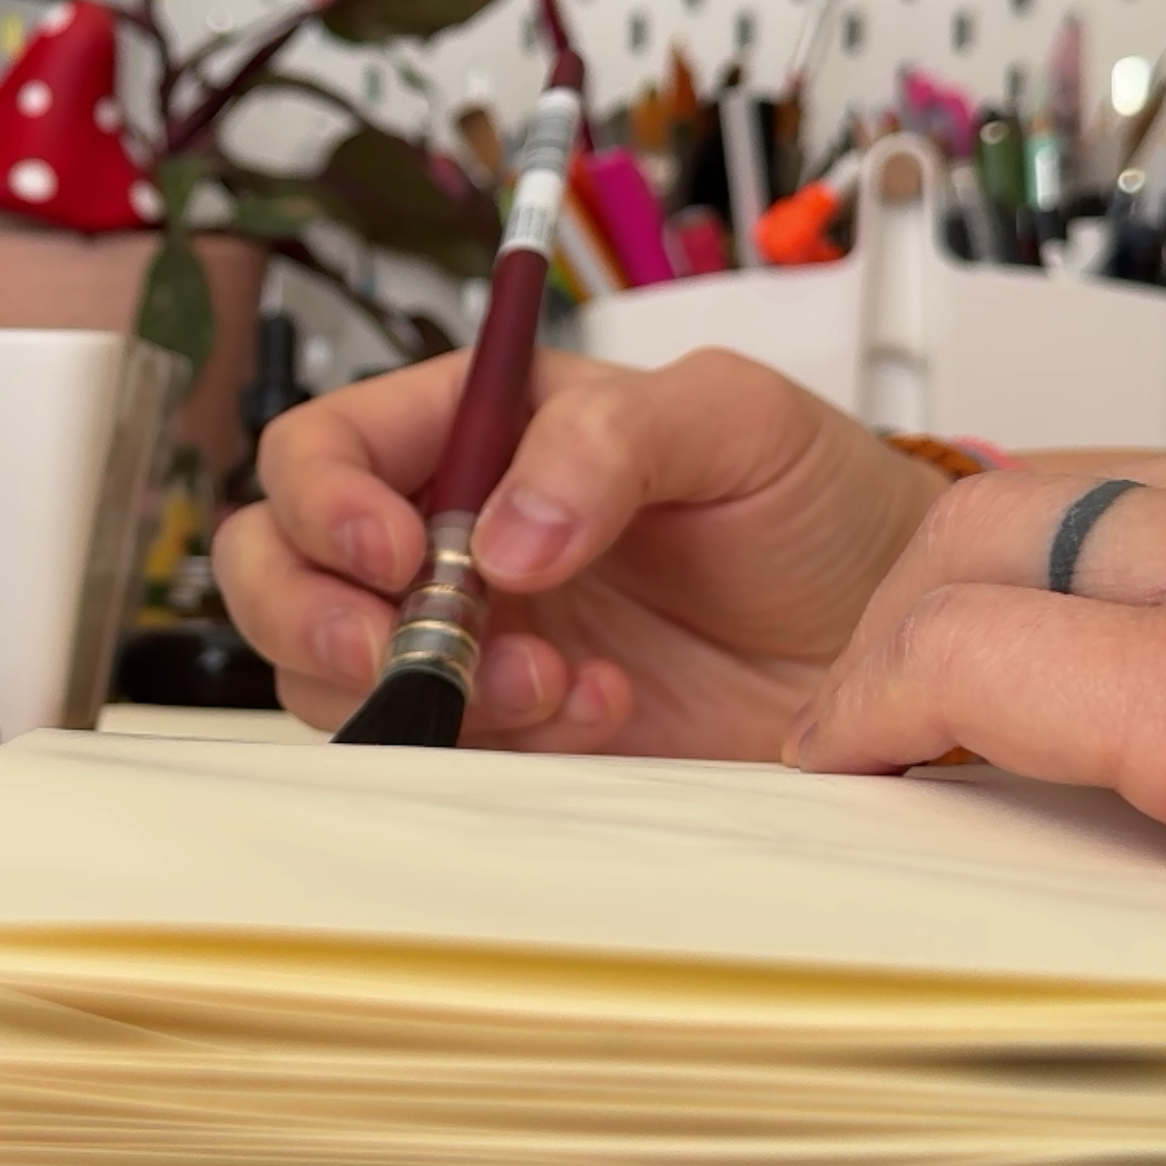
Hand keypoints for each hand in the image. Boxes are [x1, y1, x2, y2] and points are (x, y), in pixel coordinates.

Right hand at [213, 347, 948, 758]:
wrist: (888, 646)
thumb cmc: (817, 506)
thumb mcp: (735, 418)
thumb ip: (610, 443)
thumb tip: (501, 533)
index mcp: (475, 431)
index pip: (325, 447)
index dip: (325, 500)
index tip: (398, 551)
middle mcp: (444, 532)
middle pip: (277, 563)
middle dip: (312, 611)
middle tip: (399, 646)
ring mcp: (465, 639)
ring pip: (330, 669)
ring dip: (417, 686)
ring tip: (553, 680)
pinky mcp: (501, 731)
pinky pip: (425, 747)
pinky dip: (490, 743)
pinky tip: (597, 713)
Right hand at [786, 444, 1165, 881]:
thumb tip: (1126, 1004)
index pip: (953, 656)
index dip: (861, 708)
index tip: (840, 754)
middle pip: (984, 529)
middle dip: (896, 610)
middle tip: (881, 693)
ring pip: (1088, 479)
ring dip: (1014, 558)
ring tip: (1003, 637)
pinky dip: (1141, 536)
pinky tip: (1161, 606)